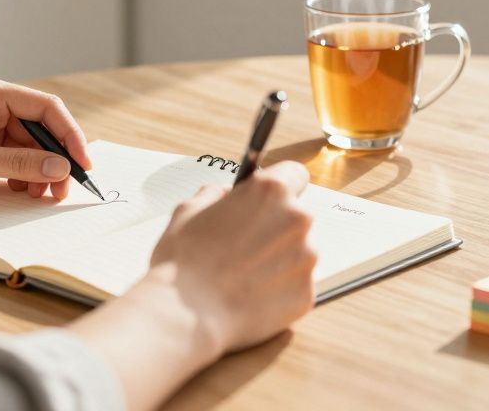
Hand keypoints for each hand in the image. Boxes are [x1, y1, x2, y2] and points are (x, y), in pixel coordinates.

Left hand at [0, 74, 92, 201]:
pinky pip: (14, 155)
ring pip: (30, 144)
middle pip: (41, 127)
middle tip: (65, 189)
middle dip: (56, 157)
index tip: (82, 164)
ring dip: (41, 169)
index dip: (70, 135)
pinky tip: (23, 191)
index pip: (46, 108)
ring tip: (43, 195)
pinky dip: (24, 173)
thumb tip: (61, 167)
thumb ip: (18, 163)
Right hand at [67, 161, 315, 410]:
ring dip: (278, 260)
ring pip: (298, 253)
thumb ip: (215, 195)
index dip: (280, 186)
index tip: (270, 200)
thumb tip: (227, 195)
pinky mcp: (306, 294)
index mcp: (270, 191)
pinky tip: (250, 297)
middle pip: (296, 217)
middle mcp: (297, 220)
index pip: (295, 174)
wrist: (184, 315)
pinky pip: (295, 287)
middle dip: (276, 228)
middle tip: (246, 246)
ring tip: (243, 277)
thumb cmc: (182, 261)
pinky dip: (278, 291)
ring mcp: (306, 259)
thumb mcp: (188, 210)